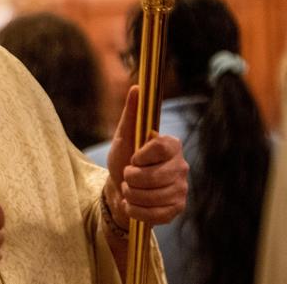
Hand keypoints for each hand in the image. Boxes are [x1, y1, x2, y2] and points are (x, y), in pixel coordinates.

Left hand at [105, 86, 188, 229]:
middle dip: (131, 178)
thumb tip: (137, 88)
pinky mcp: (177, 209)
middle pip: (154, 176)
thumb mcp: (123, 136)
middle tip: (128, 175)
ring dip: (131, 194)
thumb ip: (131, 114)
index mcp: (171, 145)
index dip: (141, 156)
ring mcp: (182, 189)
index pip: (161, 148)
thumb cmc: (124, 158)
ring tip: (129, 189)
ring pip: (152, 196)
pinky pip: (154, 214)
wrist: (121, 188)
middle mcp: (182, 166)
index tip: (133, 158)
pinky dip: (136, 210)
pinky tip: (133, 204)